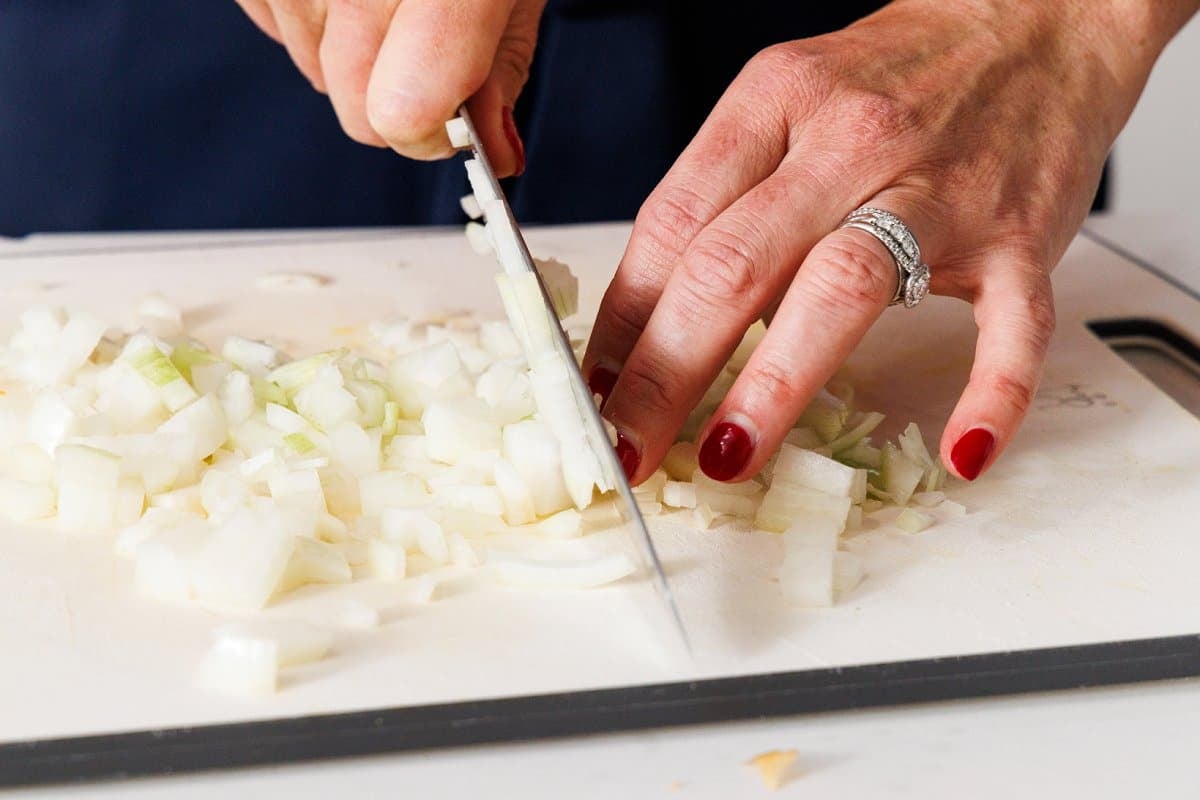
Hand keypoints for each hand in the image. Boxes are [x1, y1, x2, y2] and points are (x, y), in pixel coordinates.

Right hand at [234, 0, 545, 174]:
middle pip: (361, 116)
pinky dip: (312, 23)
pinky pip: (277, 30)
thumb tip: (498, 154)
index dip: (441, 133)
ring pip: (317, 76)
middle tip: (432, 50)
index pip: (407, 112)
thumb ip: (501, 66)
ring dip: (356, 61)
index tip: (465, 119)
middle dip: (402, 108)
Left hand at [583, 0, 1196, 484]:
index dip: (622, 321)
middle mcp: (848, 141)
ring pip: (843, 288)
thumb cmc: (900, 75)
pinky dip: (991, 393)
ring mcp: (940, 189)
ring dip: (774, 385)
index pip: (671, 223)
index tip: (596, 390)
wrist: (1039, 21)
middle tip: (629, 446)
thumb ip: (726, 192)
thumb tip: (654, 313)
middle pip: (733, 265)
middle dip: (665, 372)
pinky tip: (960, 452)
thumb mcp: (787, 97)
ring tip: (727, 456)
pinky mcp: (1020, 234)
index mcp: (775, 99)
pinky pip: (1009, 323)